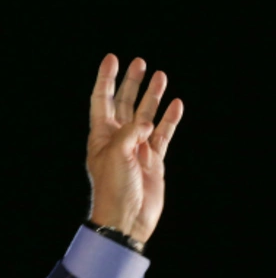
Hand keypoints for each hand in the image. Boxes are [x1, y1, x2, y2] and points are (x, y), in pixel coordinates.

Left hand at [86, 54, 183, 243]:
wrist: (126, 218)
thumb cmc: (113, 188)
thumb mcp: (115, 155)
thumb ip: (129, 133)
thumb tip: (146, 123)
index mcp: (101, 134)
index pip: (103, 99)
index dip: (106, 79)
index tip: (112, 58)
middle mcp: (118, 137)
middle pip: (125, 103)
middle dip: (131, 82)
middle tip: (139, 62)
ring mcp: (137, 147)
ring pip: (146, 115)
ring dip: (152, 96)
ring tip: (160, 75)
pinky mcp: (153, 159)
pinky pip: (163, 134)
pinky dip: (169, 119)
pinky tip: (176, 105)